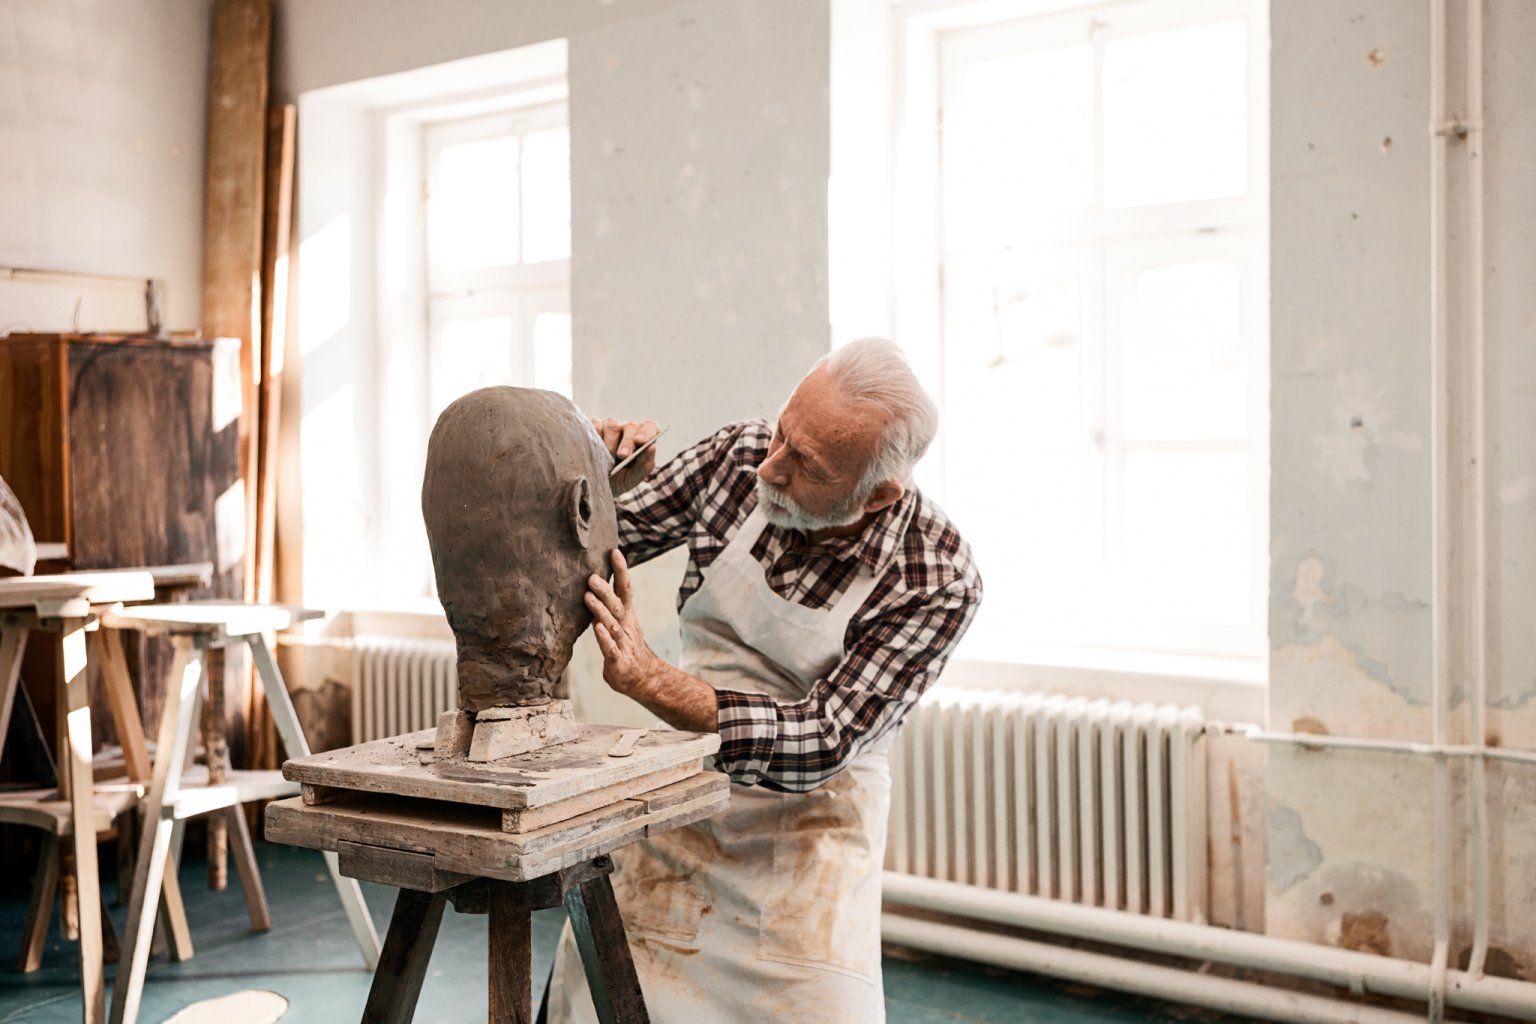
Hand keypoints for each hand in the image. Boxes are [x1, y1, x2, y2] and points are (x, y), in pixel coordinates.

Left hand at [586, 549, 659, 698]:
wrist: (643, 678)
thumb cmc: (626, 647)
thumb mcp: (619, 623)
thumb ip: (608, 605)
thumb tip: (593, 582)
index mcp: (627, 615)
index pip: (626, 589)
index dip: (621, 571)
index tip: (614, 552)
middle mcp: (626, 626)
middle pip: (617, 605)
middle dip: (605, 590)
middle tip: (591, 576)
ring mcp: (623, 643)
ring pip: (612, 624)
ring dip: (600, 610)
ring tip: (588, 596)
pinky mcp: (617, 661)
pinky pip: (610, 648)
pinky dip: (603, 638)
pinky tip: (596, 628)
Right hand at [591, 417, 659, 494]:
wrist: (596, 486)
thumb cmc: (619, 479)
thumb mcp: (633, 477)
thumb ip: (645, 464)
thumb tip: (652, 447)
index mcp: (641, 439)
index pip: (650, 427)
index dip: (647, 432)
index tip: (641, 441)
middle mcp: (626, 430)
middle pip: (631, 426)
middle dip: (628, 442)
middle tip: (623, 456)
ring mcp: (609, 426)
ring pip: (612, 426)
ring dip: (610, 444)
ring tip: (606, 461)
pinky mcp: (592, 426)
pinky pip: (595, 426)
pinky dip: (595, 438)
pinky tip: (593, 451)